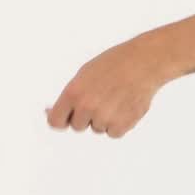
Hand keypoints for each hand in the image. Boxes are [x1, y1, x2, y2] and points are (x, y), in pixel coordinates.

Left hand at [45, 31, 173, 138]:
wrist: (145, 61)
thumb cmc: (114, 64)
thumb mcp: (85, 73)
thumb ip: (69, 96)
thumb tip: (49, 113)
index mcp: (74, 93)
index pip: (55, 122)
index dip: (62, 119)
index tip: (68, 116)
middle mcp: (87, 107)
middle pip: (78, 126)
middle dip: (87, 115)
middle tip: (102, 96)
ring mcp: (105, 117)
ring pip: (97, 128)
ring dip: (105, 118)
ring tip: (116, 97)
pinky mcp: (122, 124)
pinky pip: (113, 132)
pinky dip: (119, 123)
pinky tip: (125, 104)